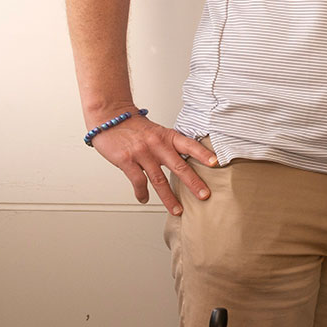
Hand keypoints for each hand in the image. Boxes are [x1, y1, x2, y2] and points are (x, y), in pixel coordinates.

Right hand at [90, 113, 217, 214]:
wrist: (109, 116)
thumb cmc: (134, 126)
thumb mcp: (157, 131)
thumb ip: (170, 146)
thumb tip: (186, 162)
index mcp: (167, 136)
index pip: (189, 145)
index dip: (203, 154)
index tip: (216, 163)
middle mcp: (157, 145)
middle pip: (179, 166)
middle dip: (193, 183)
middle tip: (205, 195)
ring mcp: (142, 153)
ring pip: (159, 180)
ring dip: (169, 197)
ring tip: (177, 210)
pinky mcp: (126, 160)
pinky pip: (138, 181)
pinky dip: (142, 193)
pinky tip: (145, 199)